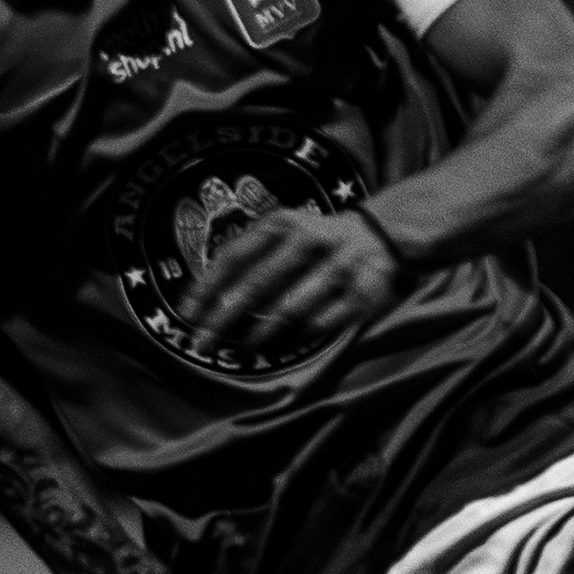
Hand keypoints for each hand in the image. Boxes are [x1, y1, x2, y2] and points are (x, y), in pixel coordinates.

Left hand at [179, 206, 402, 357]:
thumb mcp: (285, 233)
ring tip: (242, 350)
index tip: (187, 315)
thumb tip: (203, 301)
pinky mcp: (362, 297)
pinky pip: (320, 325)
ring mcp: (338, 269)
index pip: (236, 256)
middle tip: (201, 345)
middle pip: (257, 286)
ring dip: (259, 335)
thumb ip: (249, 256)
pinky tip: (281, 346)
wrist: (386, 237)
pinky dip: (296, 338)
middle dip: (224, 319)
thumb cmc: (317, 242)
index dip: (208, 287)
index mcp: (284, 224)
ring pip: (288, 310)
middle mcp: (311, 241)